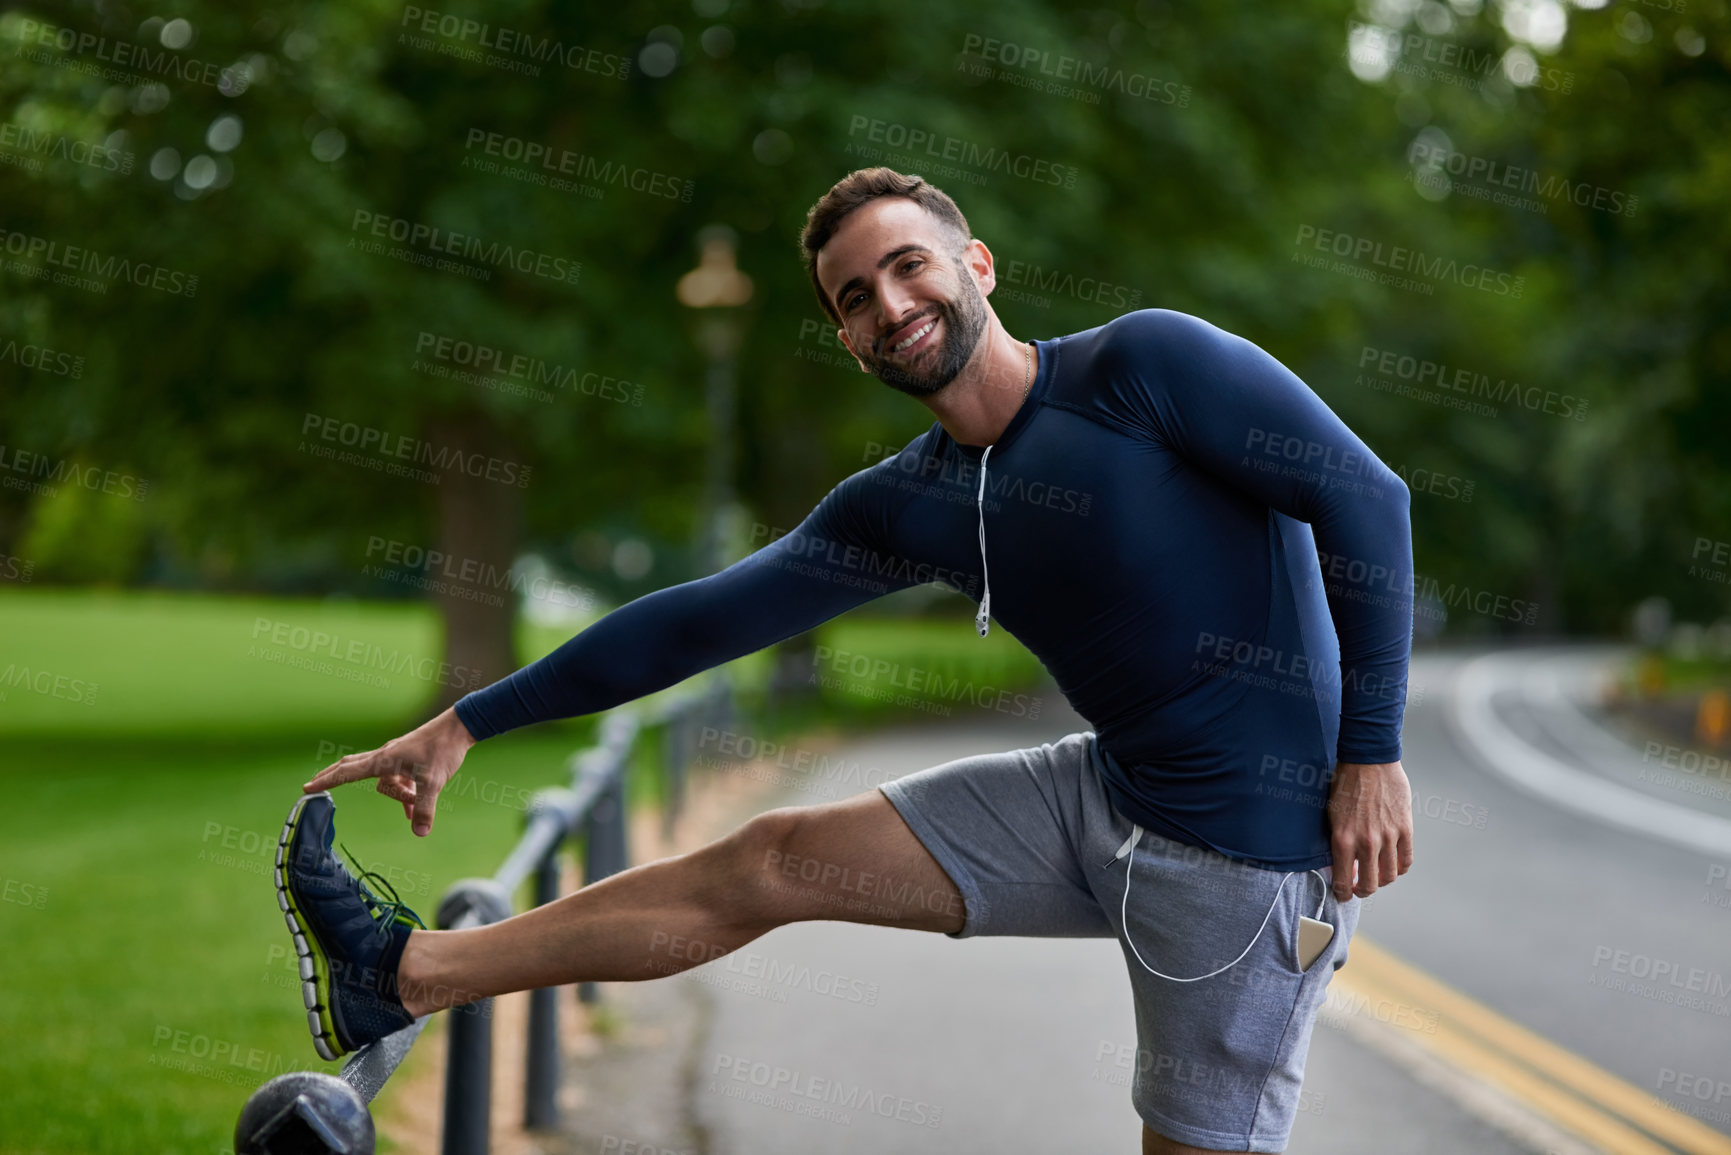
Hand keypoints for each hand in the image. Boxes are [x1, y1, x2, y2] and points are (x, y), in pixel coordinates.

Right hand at [303, 707, 477, 836]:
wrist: (459, 729)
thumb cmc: (443, 750)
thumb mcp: (434, 782)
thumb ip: (424, 808)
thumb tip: (419, 833)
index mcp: (384, 760)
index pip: (348, 771)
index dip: (327, 781)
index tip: (307, 787)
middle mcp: (386, 757)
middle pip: (352, 767)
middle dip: (334, 777)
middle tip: (313, 784)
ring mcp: (397, 758)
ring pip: (385, 782)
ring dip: (398, 796)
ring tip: (418, 799)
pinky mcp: (408, 760)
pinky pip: (398, 782)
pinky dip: (404, 795)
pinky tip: (413, 809)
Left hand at [1325, 760, 1412, 900]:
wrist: (1368, 760)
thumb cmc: (1345, 784)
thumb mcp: (1331, 815)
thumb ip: (1339, 843)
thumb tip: (1345, 865)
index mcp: (1342, 839)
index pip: (1343, 881)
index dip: (1343, 893)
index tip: (1343, 894)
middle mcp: (1366, 842)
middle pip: (1370, 885)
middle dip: (1363, 891)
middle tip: (1360, 888)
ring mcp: (1388, 837)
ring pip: (1390, 875)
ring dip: (1383, 880)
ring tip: (1377, 875)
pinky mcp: (1405, 829)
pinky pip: (1406, 860)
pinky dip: (1400, 867)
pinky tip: (1393, 864)